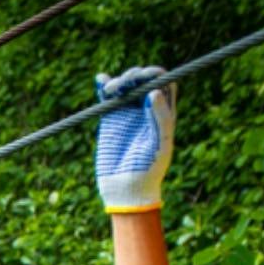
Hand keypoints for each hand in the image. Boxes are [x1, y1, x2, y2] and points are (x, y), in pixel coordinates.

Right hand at [95, 66, 175, 213]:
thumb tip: (154, 91)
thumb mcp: (160, 144)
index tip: (144, 79)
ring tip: (111, 89)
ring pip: (125, 87)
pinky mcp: (110, 120)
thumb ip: (160, 118)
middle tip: (124, 85)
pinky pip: (107, 100)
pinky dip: (103, 88)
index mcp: (163, 113)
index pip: (163, 83)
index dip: (154, 75)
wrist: (127, 189)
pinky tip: (100, 80)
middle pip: (142, 81)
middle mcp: (146, 110)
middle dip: (133, 77)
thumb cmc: (149, 170)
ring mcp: (127, 114)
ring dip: (118, 81)